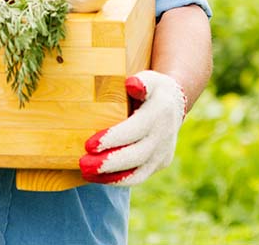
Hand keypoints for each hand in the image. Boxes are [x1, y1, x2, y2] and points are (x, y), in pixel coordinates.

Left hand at [79, 70, 185, 185]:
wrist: (175, 105)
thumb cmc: (154, 89)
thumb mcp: (151, 79)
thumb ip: (142, 82)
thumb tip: (131, 84)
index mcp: (159, 114)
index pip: (134, 130)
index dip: (112, 139)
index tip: (88, 144)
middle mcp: (163, 137)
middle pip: (136, 155)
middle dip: (108, 162)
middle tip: (83, 164)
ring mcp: (162, 153)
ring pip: (138, 173)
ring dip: (110, 176)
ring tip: (86, 173)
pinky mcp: (159, 164)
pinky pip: (138, 177)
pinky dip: (117, 180)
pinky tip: (97, 178)